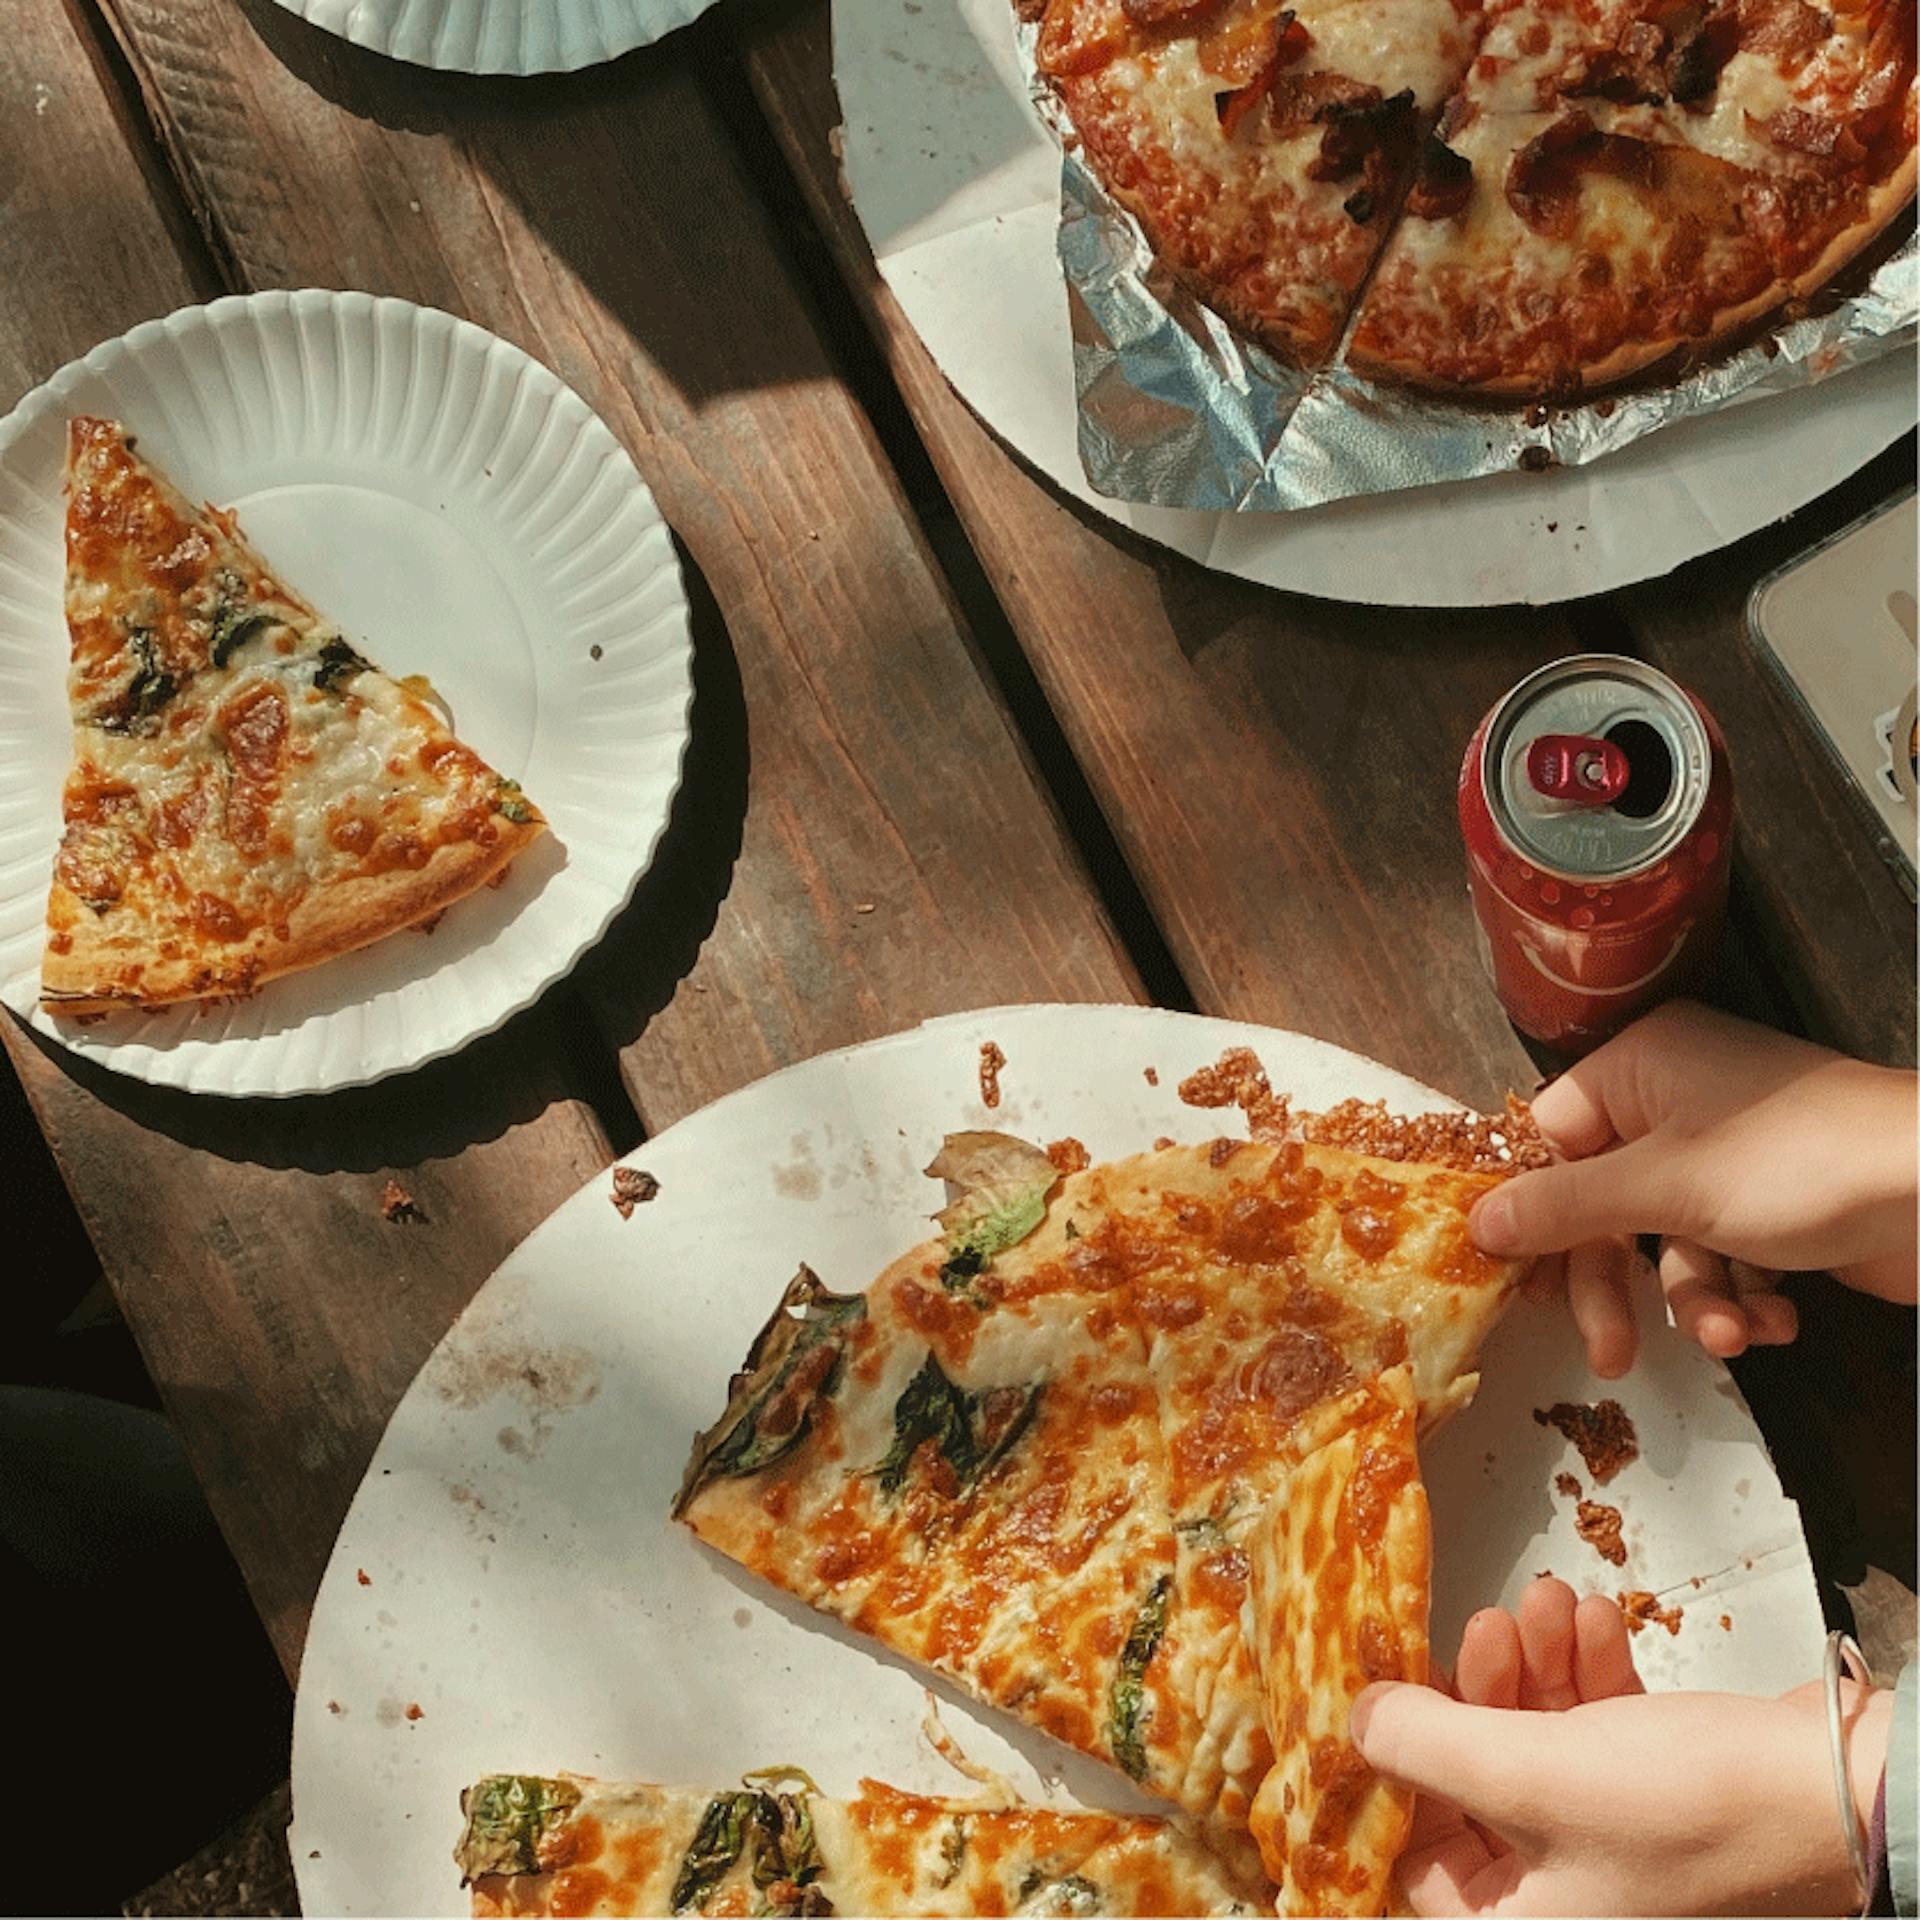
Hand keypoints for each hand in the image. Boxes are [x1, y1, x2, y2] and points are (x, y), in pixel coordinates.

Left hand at [1354, 1578, 1892, 1915]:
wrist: (1843, 1789)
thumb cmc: (1693, 1806)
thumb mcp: (1530, 1774)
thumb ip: (1426, 1745)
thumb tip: (1355, 1722)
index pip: (1423, 1864)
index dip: (1403, 1771)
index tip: (1396, 1689)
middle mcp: (1568, 1898)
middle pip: (1478, 1785)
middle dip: (1480, 1688)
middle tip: (1490, 1623)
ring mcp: (1616, 1845)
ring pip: (1537, 1741)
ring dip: (1535, 1662)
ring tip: (1545, 1600)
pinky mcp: (1660, 1793)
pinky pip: (1595, 1728)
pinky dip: (1586, 1670)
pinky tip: (1593, 1616)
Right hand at [1469, 1002, 1917, 1375]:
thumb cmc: (1799, 1164)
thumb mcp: (1663, 1187)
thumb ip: (1563, 1207)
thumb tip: (1476, 1221)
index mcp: (1640, 1067)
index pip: (1551, 1140)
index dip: (1536, 1212)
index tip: (1518, 1279)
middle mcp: (1677, 1102)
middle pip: (1605, 1204)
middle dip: (1617, 1282)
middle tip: (1610, 1353)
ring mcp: (1728, 1155)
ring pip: (1666, 1242)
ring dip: (1695, 1299)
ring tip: (1734, 1333)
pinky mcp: (1775, 1204)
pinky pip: (1723, 1254)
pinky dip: (1744, 1296)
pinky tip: (1778, 1320)